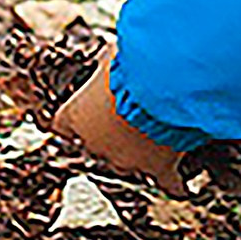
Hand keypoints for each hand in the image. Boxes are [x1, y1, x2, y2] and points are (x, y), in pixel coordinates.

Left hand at [49, 60, 188, 193]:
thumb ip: (104, 62)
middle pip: (95, 144)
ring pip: (128, 160)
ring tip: (156, 131)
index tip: (85, 111)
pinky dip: (173, 183)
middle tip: (128, 113)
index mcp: (75, 116)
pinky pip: (165, 183)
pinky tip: (179, 185)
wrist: (166, 80)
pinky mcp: (158, 168)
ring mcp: (126, 159)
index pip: (62, 124)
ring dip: (139, 147)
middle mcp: (95, 144)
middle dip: (111, 130)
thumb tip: (109, 56)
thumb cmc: (133, 63)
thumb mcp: (109, 54)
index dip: (75, 117)